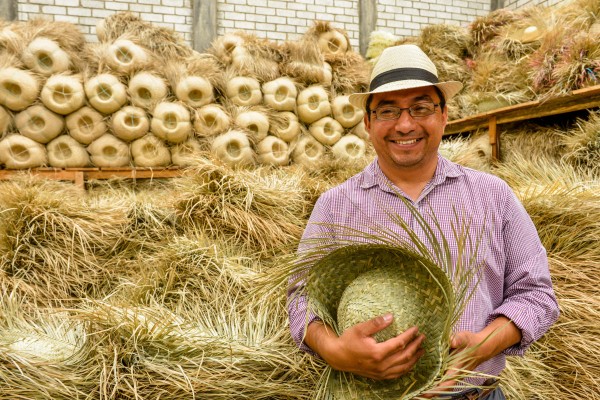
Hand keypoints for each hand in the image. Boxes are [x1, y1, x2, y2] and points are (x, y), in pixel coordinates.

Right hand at [305, 313, 425, 379]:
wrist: (338, 357)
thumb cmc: (348, 340)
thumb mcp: (360, 328)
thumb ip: (376, 323)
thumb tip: (391, 316)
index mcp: (377, 352)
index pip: (399, 343)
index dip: (409, 336)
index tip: (416, 329)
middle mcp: (381, 364)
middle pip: (405, 356)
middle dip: (416, 346)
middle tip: (422, 337)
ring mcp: (381, 372)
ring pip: (403, 367)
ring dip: (414, 358)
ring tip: (422, 350)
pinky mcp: (379, 376)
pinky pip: (397, 374)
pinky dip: (407, 368)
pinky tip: (411, 363)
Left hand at [420, 317, 521, 397]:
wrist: (480, 346)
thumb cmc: (471, 342)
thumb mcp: (464, 338)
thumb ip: (458, 340)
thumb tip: (452, 341)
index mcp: (456, 369)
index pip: (446, 383)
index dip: (436, 389)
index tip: (425, 393)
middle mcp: (453, 374)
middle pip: (441, 388)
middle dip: (429, 392)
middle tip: (415, 395)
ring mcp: (450, 373)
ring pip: (439, 384)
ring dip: (429, 388)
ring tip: (415, 392)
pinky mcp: (448, 370)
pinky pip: (439, 379)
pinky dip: (431, 382)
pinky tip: (420, 381)